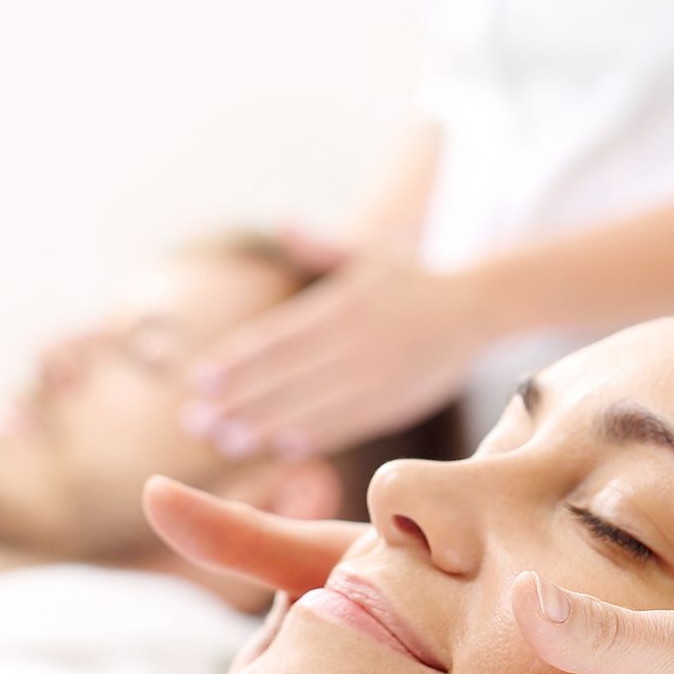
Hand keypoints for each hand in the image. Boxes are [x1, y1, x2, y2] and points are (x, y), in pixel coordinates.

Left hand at [181, 236, 502, 458]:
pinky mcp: (394, 403)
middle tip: (195, 422)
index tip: (199, 378)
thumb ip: (323, 247)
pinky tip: (280, 448)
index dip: (236, 361)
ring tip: (224, 442)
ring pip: (312, 408)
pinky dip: (314, 437)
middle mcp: (356, 344)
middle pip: (287, 379)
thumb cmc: (413, 278)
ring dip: (265, 428)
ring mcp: (376, 377)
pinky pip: (347, 424)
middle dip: (239, 402)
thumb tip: (284, 225)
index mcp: (342, 305)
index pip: (277, 338)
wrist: (478, 308)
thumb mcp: (370, 254)